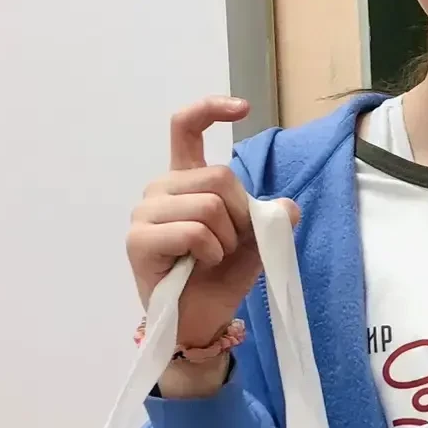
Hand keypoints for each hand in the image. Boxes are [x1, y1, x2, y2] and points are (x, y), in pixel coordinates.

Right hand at [127, 97, 297, 358]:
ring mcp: (145, 213)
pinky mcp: (139, 240)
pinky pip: (193, 231)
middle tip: (230, 244)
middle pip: (218, 175)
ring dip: (225, 238)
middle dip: (240, 214)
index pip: (185, 128)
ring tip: (211, 258)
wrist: (199, 320)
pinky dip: (209, 251)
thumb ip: (270, 220)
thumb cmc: (220, 278)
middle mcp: (160, 189)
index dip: (210, 109)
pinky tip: (198, 266)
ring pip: (208, 205)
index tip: (242, 107)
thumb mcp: (256, 244)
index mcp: (185, 180)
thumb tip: (288, 208)